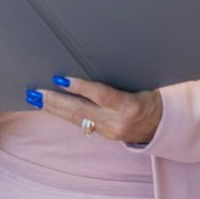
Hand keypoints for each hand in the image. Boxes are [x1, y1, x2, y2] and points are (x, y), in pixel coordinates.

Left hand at [26, 76, 161, 144]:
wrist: (164, 125)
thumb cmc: (153, 97)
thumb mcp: (142, 85)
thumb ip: (118, 81)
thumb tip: (92, 61)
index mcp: (131, 106)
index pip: (101, 96)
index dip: (81, 87)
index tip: (61, 79)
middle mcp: (118, 122)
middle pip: (82, 111)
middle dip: (56, 101)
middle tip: (36, 93)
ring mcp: (110, 132)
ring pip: (77, 119)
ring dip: (54, 109)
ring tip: (35, 99)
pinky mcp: (105, 136)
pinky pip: (81, 123)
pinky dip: (64, 115)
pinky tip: (50, 108)